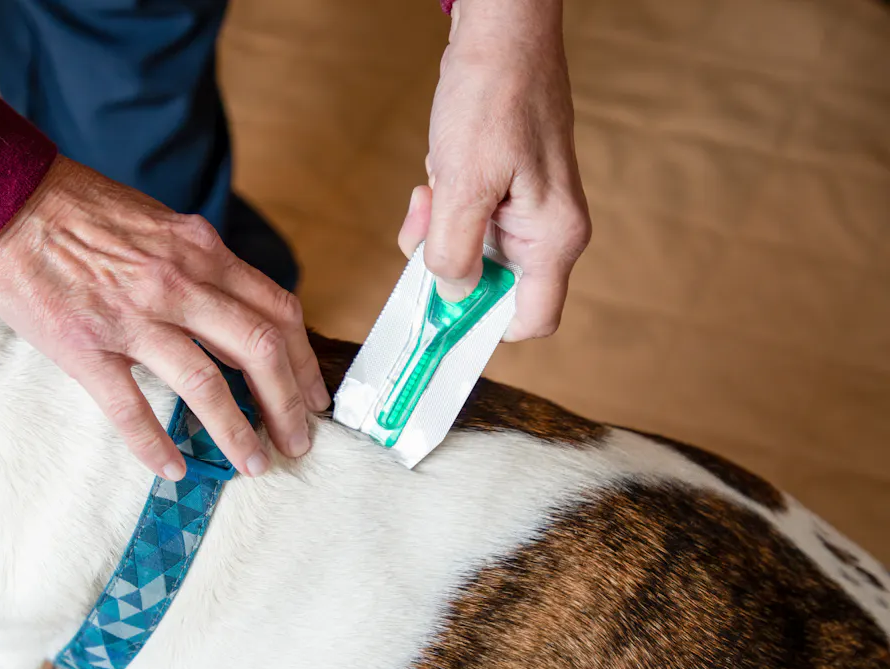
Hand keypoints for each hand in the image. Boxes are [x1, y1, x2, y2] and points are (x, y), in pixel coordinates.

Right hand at [0, 156, 329, 480]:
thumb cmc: (76, 209)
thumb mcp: (158, 224)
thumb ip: (199, 266)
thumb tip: (233, 312)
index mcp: (200, 250)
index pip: (277, 310)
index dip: (303, 360)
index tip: (313, 396)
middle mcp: (177, 281)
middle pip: (259, 350)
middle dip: (288, 405)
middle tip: (297, 443)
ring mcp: (131, 315)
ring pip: (206, 383)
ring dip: (237, 431)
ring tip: (253, 464)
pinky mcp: (84, 345)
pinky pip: (130, 407)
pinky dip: (155, 444)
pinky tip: (172, 468)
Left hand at [399, 0, 590, 339]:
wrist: (501, 32)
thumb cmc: (494, 95)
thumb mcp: (463, 182)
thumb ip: (455, 250)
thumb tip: (451, 292)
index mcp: (553, 237)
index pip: (531, 319)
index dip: (485, 327)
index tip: (441, 316)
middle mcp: (546, 231)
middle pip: (491, 289)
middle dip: (447, 268)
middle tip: (424, 228)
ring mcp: (526, 212)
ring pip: (472, 256)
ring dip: (438, 234)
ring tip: (429, 190)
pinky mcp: (504, 194)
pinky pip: (466, 225)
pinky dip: (441, 211)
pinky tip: (434, 177)